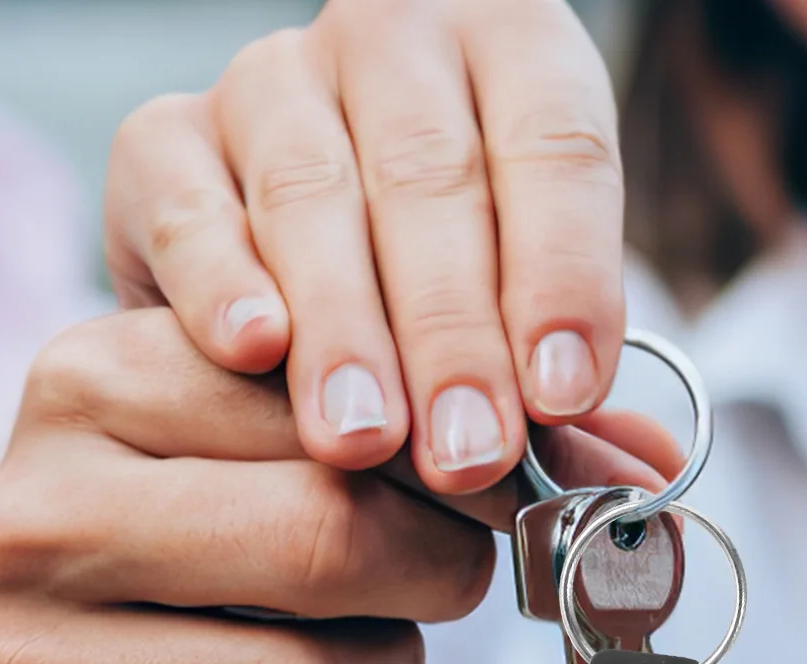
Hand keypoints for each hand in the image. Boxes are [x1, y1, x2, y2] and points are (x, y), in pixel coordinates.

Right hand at [0, 311, 676, 663]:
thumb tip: (656, 466)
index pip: (338, 410)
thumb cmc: (206, 525)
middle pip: (325, 549)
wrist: (59, 650)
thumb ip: (457, 423)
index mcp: (88, 384)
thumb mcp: (295, 437)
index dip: (468, 470)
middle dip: (433, 580)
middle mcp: (29, 521)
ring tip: (365, 656)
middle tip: (450, 582)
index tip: (517, 500)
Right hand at [103, 0, 625, 494]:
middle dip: (453, 334)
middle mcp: (390, 43)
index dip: (562, 275)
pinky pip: (185, 201)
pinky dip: (219, 278)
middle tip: (467, 454)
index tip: (562, 395)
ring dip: (344, 328)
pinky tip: (253, 350)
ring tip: (364, 439)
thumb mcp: (520, 314)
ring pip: (311, 193)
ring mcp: (270, 85)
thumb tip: (643, 477)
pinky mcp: (163, 142)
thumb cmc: (436, 288)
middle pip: (431, 181)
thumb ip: (567, 387)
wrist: (287, 247)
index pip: (556, 148)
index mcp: (512, 55)